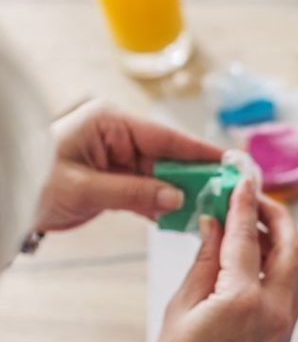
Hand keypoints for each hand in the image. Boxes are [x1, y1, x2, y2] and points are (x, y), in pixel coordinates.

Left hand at [36, 100, 222, 231]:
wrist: (4, 199)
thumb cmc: (31, 182)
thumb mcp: (84, 188)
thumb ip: (134, 193)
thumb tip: (177, 198)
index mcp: (109, 123)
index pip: (166, 137)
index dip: (201, 151)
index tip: (231, 162)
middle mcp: (117, 136)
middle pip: (170, 156)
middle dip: (198, 176)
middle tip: (229, 192)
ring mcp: (117, 158)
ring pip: (162, 176)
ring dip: (183, 194)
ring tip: (213, 208)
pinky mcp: (114, 180)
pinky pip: (148, 191)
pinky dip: (163, 205)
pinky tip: (183, 218)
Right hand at [156, 180, 297, 341]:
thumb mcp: (183, 305)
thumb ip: (205, 260)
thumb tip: (216, 223)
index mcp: (243, 300)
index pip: (247, 239)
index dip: (244, 205)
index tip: (243, 180)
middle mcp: (275, 309)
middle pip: (293, 247)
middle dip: (277, 216)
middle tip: (255, 199)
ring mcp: (287, 323)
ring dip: (287, 241)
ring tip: (257, 229)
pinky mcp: (288, 332)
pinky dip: (288, 265)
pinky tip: (264, 259)